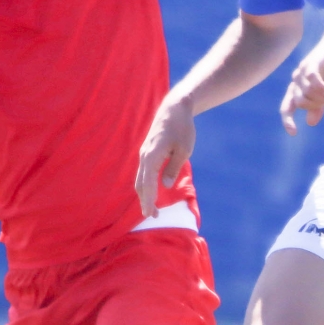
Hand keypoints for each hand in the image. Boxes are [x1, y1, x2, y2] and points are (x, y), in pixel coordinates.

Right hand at [135, 96, 196, 216]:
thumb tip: (165, 185)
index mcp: (152, 155)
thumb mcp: (184, 149)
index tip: (151, 214)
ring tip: (152, 207)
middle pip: (140, 183)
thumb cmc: (182, 128)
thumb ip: (173, 167)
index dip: (148, 200)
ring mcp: (144, 153)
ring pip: (139, 178)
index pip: (147, 183)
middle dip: (144, 200)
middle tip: (152, 216)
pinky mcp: (147, 151)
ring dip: (144, 193)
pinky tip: (150, 191)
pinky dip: (145, 184)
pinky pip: (143, 171)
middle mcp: (144, 155)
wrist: (174, 108)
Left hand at [280, 30, 323, 134]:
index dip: (287, 120)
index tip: (293, 133)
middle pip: (300, 102)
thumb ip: (319, 106)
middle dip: (317, 106)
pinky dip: (323, 90)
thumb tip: (311, 123)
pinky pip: (313, 82)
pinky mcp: (312, 63)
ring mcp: (302, 71)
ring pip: (308, 93)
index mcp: (298, 88)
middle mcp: (296, 80)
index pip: (287, 106)